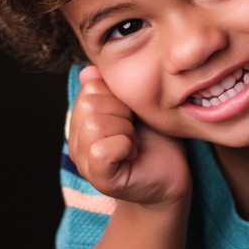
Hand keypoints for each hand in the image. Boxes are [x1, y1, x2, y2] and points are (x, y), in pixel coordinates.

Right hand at [67, 66, 191, 206]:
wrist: (172, 175)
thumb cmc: (155, 140)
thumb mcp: (134, 106)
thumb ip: (111, 89)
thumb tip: (88, 70)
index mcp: (82, 120)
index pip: (90, 86)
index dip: (119, 96)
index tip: (133, 115)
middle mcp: (77, 141)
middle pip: (90, 103)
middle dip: (123, 113)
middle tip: (135, 131)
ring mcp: (84, 161)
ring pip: (95, 124)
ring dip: (126, 131)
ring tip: (134, 143)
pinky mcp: (98, 178)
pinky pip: (102, 150)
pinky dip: (125, 147)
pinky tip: (133, 155)